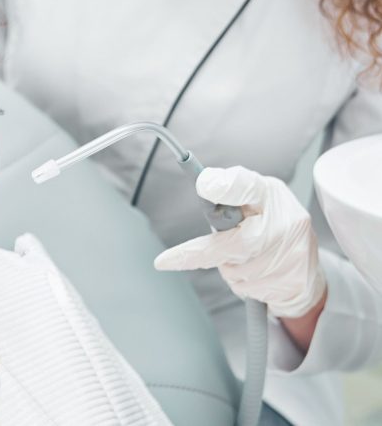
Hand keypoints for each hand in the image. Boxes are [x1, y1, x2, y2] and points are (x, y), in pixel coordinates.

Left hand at [154, 166, 326, 318]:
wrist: (306, 270)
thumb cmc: (269, 228)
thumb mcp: (252, 200)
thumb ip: (229, 193)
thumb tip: (204, 182)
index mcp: (269, 193)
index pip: (246, 186)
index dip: (224, 187)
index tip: (203, 185)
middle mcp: (287, 220)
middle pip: (231, 243)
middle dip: (196, 254)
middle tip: (164, 261)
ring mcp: (293, 252)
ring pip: (234, 269)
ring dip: (228, 268)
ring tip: (244, 259)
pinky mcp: (293, 280)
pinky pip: (246, 287)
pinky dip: (241, 284)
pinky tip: (257, 275)